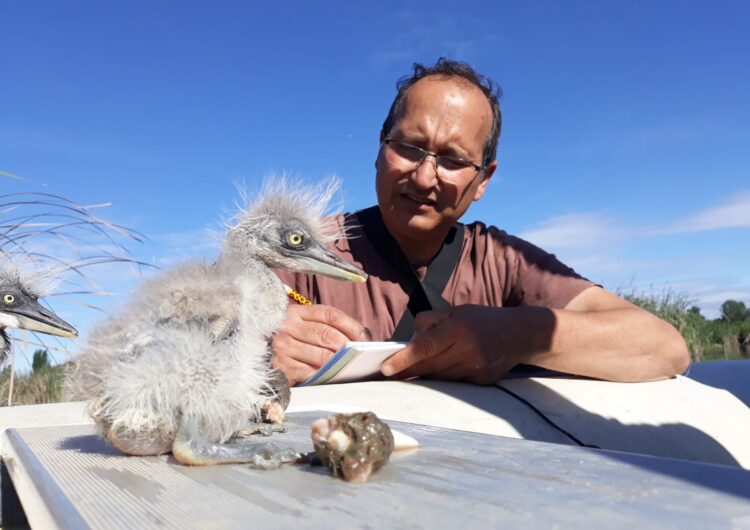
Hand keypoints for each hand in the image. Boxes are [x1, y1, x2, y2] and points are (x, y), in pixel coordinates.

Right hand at [271, 303, 365, 385]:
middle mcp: (287, 326)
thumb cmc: (290, 340)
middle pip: (327, 335)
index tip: (363, 337)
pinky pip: (310, 373)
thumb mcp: (303, 326)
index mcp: (296, 312)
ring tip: (348, 367)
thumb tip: (361, 336)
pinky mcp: (280, 366)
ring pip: (322, 356)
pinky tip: (330, 377)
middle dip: (347, 347)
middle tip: (357, 355)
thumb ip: (326, 326)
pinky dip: (324, 376)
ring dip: (338, 364)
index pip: (330, 314)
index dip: (350, 325)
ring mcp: (282, 346)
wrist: (255, 355)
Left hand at [381, 305, 547, 384]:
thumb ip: (431, 321)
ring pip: (439, 377)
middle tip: (385, 374)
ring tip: (403, 374)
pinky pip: (453, 383)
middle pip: (428, 366)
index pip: (426, 346)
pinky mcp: (481, 382)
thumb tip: (410, 339)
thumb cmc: (482, 319)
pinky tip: (430, 375)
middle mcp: (467, 350)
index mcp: (459, 329)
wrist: (519, 335)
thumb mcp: (456, 311)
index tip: (385, 368)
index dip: (404, 359)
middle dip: (405, 371)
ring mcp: (475, 369)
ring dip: (420, 376)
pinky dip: (440, 379)